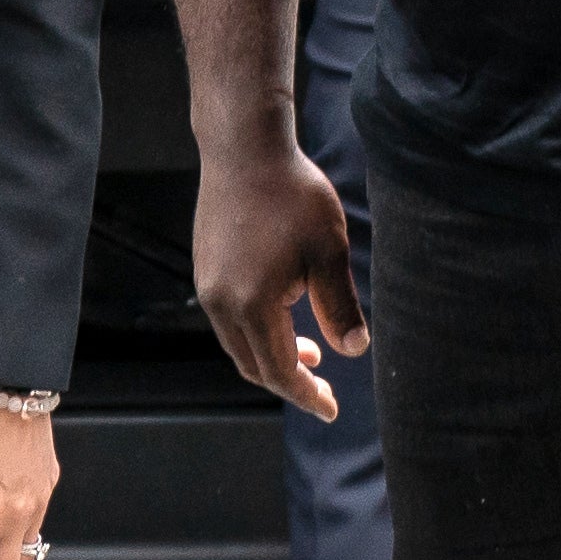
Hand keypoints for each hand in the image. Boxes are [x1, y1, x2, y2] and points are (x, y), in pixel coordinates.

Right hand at [193, 138, 366, 418]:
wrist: (244, 150)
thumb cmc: (293, 195)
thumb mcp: (329, 252)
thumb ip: (340, 306)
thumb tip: (355, 352)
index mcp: (252, 304)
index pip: (279, 371)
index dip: (306, 395)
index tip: (332, 409)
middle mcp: (221, 303)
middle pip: (252, 366)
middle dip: (289, 383)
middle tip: (324, 388)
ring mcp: (208, 287)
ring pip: (237, 345)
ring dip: (271, 357)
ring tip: (309, 352)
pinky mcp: (205, 270)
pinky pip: (228, 321)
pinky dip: (255, 334)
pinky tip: (283, 316)